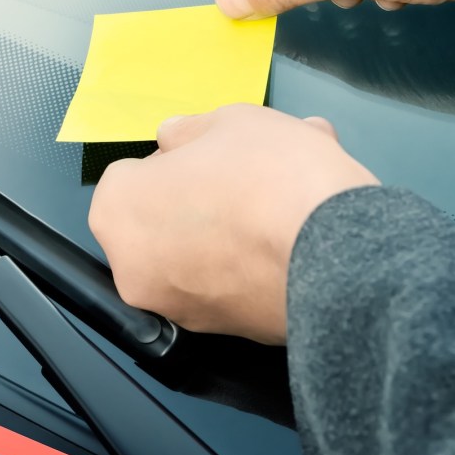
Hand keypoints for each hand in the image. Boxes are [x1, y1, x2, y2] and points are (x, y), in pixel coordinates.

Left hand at [89, 104, 378, 344]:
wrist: (336, 257)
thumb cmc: (269, 175)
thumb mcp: (230, 121)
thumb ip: (189, 130)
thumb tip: (172, 139)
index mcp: (118, 211)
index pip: (132, 175)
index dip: (175, 158)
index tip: (213, 154)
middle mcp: (134, 270)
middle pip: (166, 217)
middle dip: (204, 192)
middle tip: (253, 169)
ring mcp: (179, 308)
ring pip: (203, 250)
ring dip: (236, 222)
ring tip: (294, 189)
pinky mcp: (225, 333)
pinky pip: (232, 282)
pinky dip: (253, 261)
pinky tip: (300, 231)